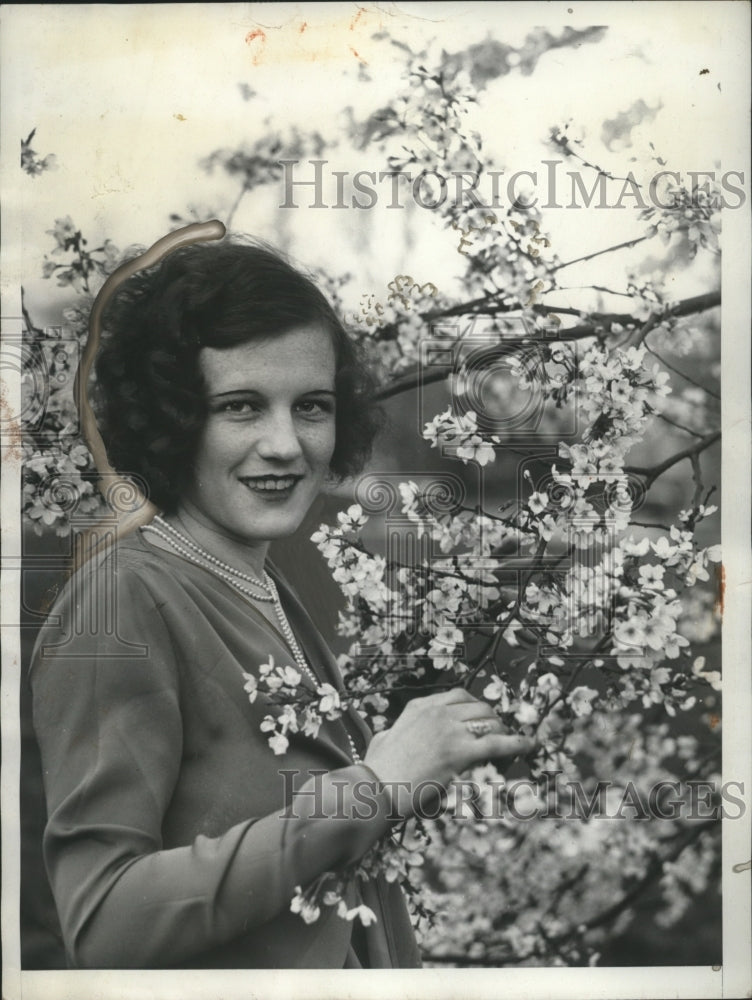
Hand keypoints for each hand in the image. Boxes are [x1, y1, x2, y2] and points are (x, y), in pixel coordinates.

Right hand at [364, 688, 534, 817]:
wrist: (375, 789)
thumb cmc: (376, 771)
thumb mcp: (383, 740)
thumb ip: (393, 732)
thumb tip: (391, 736)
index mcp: (419, 707)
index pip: (458, 696)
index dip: (475, 708)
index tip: (482, 719)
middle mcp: (437, 713)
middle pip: (478, 707)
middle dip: (492, 719)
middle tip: (498, 735)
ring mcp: (450, 730)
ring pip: (490, 721)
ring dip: (503, 731)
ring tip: (511, 744)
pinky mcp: (460, 752)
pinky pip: (498, 743)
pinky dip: (518, 743)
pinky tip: (530, 745)